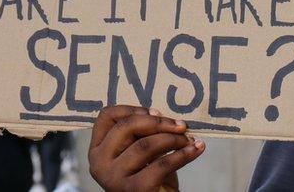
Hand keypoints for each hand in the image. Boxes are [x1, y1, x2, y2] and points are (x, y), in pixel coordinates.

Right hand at [88, 105, 205, 191]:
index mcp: (98, 150)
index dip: (133, 109)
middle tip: (181, 126)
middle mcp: (99, 164)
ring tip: (189, 140)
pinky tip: (196, 149)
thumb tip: (158, 113)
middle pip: (127, 126)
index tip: (156, 113)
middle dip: (159, 122)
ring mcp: (114, 178)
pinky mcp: (134, 190)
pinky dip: (183, 154)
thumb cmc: (151, 175)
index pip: (107, 116)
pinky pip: (162, 164)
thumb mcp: (141, 150)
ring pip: (146, 144)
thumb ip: (142, 132)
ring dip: (174, 139)